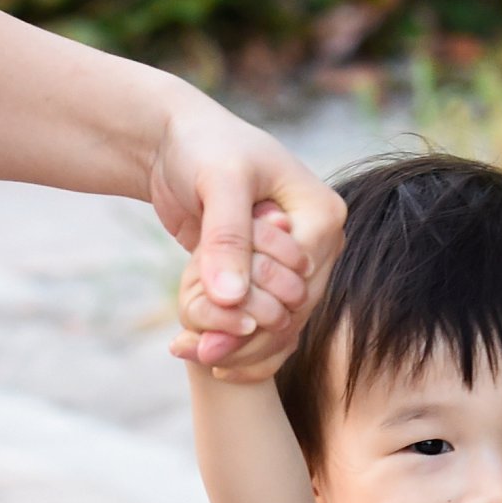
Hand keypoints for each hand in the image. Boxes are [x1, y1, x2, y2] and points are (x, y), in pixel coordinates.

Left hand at [148, 91, 346, 371]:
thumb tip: (233, 299)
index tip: (211, 333)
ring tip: (199, 357)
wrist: (178, 142)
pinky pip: (267, 318)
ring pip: (283, 321)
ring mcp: (299, 260)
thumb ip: (227, 239)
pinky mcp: (272, 273)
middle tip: (202, 355)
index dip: (258, 308)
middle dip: (250, 335)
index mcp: (323, 214)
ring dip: (244, 345)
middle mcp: (321, 241)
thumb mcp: (217, 184)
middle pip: (295, 308)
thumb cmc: (202, 148)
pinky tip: (212, 360)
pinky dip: (243, 340)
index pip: (301, 281)